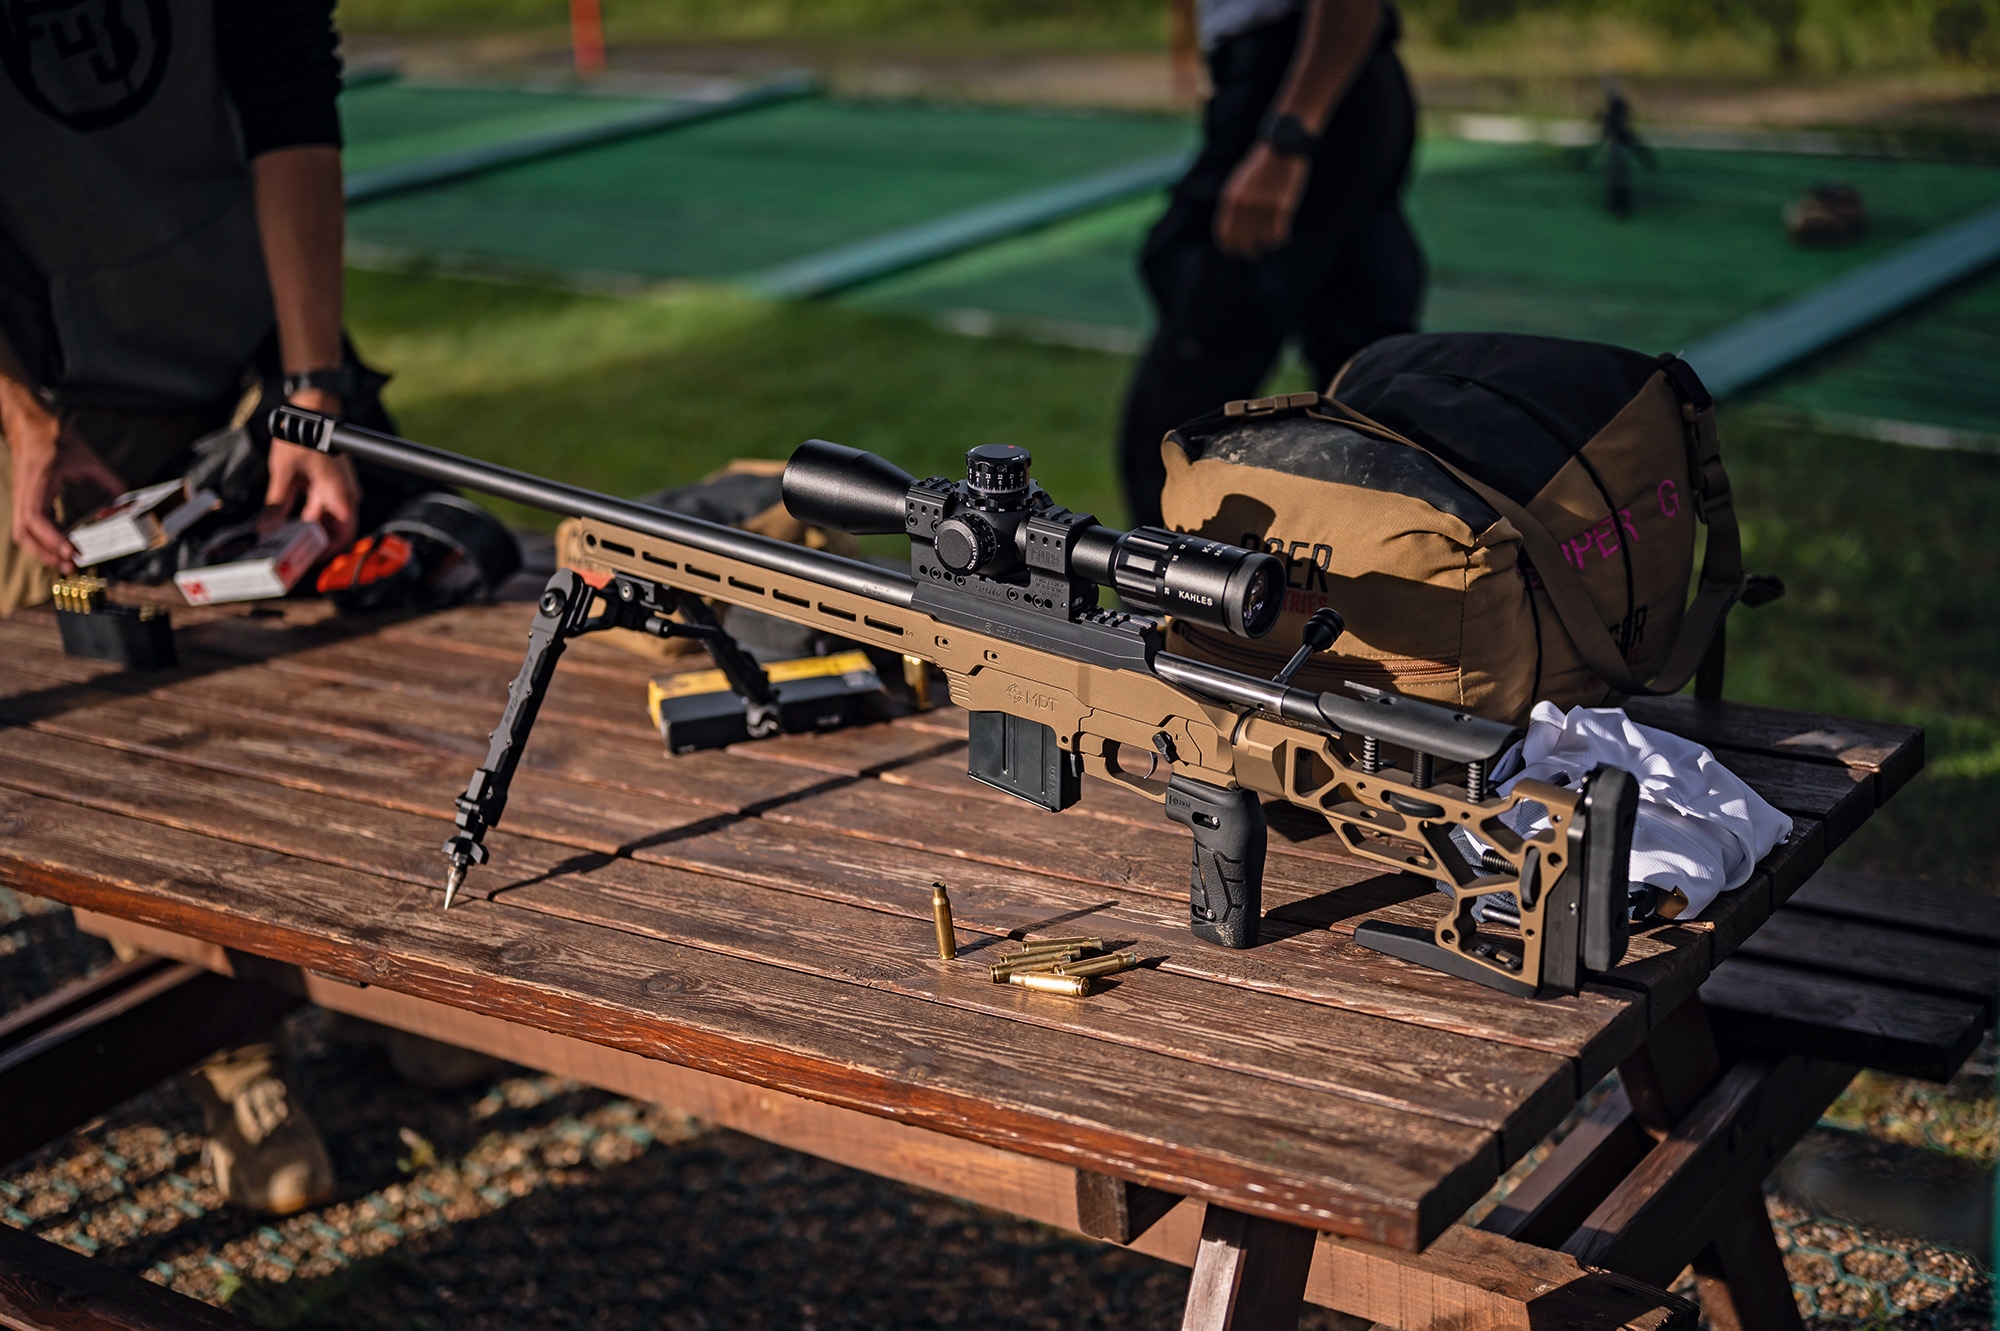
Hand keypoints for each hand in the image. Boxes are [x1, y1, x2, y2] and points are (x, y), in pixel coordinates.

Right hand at [3, 380, 123, 573]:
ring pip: (23, 532)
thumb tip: (126, 499)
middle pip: (24, 533)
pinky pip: (29, 526)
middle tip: (71, 566)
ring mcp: (23, 498)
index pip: (37, 518)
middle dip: (45, 553)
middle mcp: (26, 494)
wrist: (31, 426)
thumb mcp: (87, 458)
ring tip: (66, 562)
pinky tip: (63, 545)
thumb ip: (108, 480)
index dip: (52, 538)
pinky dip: (43, 539)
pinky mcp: (26, 500)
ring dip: (42, 550)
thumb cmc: (55, 439)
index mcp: (38, 483)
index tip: (71, 551)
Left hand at [265, 386, 358, 548]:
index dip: (328, 553)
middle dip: (314, 545)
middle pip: (334, 531)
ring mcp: (337, 489)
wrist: (313, 410)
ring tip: (284, 539)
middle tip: (291, 556)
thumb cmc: (304, 437)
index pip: (343, 536)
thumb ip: (276, 505)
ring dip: (308, 531)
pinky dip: (306, 517)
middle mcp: (344, 496)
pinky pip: (321, 508)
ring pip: (326, 521)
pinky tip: (286, 520)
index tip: (308, 562)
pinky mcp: (329, 484)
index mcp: (339, 496)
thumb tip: (266, 528)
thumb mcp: (284, 473)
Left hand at [1214, 144, 1311, 259]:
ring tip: (1268, 242)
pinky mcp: (1282, 208)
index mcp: (1231, 197)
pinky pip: (1278, 236)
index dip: (1228, 246)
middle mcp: (1244, 205)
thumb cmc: (1262, 164)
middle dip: (1247, 251)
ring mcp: (1263, 207)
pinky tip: (1280, 235)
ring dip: (1265, 244)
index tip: (1232, 253)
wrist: (1283, 145)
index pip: (1224, 233)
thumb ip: (1234, 204)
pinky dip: (1279, 239)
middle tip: (1253, 254)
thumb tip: (1231, 231)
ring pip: (1261, 241)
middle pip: (1242, 242)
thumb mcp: (1240, 181)